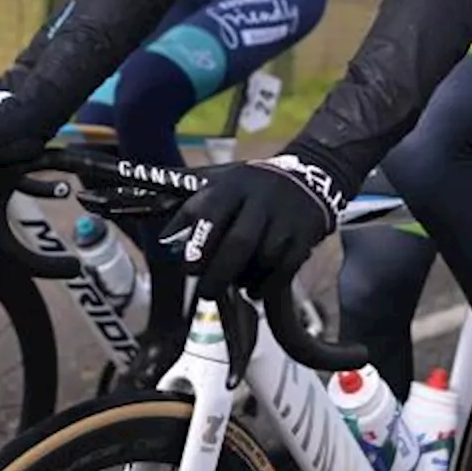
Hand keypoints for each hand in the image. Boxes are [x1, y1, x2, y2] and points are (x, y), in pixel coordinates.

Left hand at [159, 151, 345, 299]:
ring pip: (264, 257)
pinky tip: (254, 291)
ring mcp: (286, 217)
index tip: (189, 269)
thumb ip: (191, 211)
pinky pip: (287, 268)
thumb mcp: (220, 185)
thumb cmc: (249, 189)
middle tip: (206, 293)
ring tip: (234, 284)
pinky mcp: (306, 234)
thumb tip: (164, 240)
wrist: (307, 177)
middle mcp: (260, 198)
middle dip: (220, 272)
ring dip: (246, 278)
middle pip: (240, 242)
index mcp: (232, 185)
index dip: (200, 244)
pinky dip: (268, 285)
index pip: (212, 213)